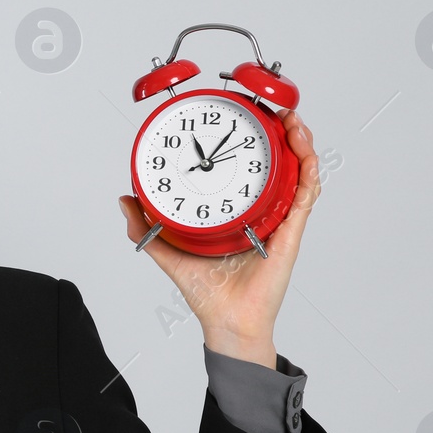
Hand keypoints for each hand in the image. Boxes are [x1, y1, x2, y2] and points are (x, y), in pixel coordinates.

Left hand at [118, 108, 321, 367]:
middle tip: (276, 110)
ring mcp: (278, 221)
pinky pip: (304, 198)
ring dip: (300, 144)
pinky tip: (304, 155)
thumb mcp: (169, 250)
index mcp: (238, 211)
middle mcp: (262, 212)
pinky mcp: (289, 234)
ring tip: (293, 122)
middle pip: (279, 164)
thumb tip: (124, 199)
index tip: (247, 115)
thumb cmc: (206, 293)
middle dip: (282, 133)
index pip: (249, 169)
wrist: (227, 322)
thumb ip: (145, 226)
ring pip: (298, 174)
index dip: (253, 141)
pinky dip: (307, 174)